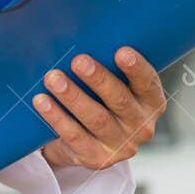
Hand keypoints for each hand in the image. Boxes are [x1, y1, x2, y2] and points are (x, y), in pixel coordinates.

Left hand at [34, 46, 165, 170]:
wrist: (90, 143)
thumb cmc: (104, 102)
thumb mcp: (117, 86)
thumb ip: (111, 67)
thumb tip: (86, 34)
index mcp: (152, 102)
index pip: (148, 83)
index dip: (136, 68)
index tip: (121, 51)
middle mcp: (142, 126)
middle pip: (120, 100)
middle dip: (98, 79)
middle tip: (78, 61)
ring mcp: (121, 146)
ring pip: (96, 119)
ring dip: (73, 97)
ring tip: (53, 78)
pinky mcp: (96, 159)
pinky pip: (75, 137)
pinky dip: (57, 118)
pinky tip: (42, 102)